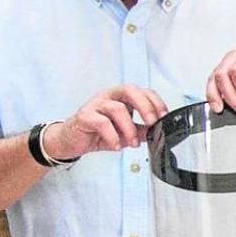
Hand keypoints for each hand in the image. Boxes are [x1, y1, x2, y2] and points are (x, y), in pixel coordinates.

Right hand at [42, 85, 168, 160]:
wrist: (71, 141)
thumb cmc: (97, 133)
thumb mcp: (125, 133)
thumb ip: (142, 130)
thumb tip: (158, 132)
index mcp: (121, 97)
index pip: (142, 91)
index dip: (155, 101)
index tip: (164, 116)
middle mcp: (109, 96)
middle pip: (130, 90)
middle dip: (145, 106)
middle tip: (152, 122)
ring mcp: (96, 104)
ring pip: (117, 108)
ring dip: (129, 128)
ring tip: (133, 143)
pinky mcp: (84, 116)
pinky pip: (101, 122)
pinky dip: (112, 136)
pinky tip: (116, 146)